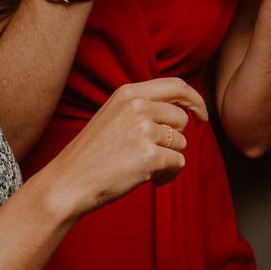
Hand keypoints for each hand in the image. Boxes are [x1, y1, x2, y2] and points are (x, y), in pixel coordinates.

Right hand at [43, 77, 206, 217]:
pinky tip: (150, 179)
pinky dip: (168, 175)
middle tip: (154, 153)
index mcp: (129, 93)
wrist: (68, 182)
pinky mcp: (149, 155)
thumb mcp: (114, 116)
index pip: (177, 86)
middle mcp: (137, 106)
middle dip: (174, 139)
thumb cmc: (93, 154)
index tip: (202, 115)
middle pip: (182, 118)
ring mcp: (143, 130)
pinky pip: (178, 163)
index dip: (195, 100)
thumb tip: (185, 109)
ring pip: (181, 142)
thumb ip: (144, 107)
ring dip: (169, 159)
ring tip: (145, 167)